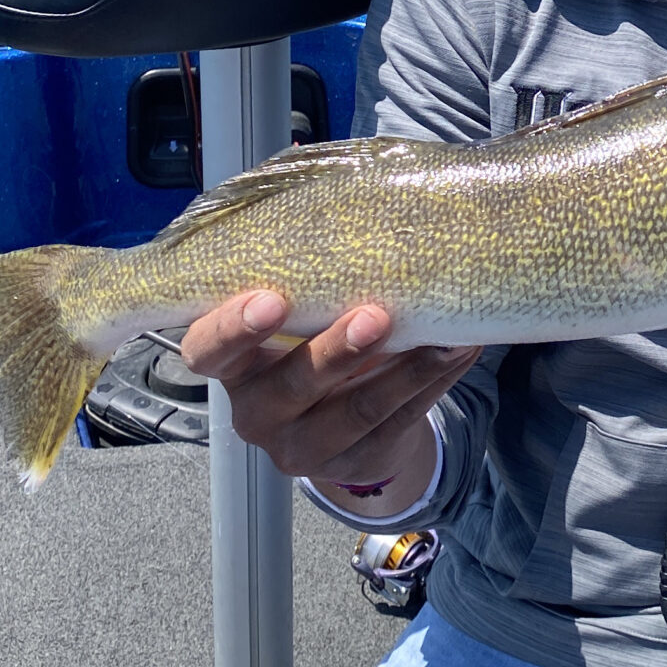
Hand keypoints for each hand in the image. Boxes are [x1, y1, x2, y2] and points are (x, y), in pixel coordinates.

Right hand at [182, 292, 478, 511]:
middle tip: (376, 316)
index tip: (271, 299)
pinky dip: (433, 383)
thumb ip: (303, 282)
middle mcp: (258, 414)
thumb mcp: (294, 320)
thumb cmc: (310, 342)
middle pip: (291, 386)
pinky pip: (399, 423)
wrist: (345, 425)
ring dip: (405, 371)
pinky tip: (459, 351)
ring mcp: (306, 447)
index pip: (207, 353)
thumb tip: (352, 204)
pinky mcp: (357, 463)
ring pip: (356, 411)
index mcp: (233, 368)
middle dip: (335, 351)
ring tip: (444, 338)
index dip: (233, 330)